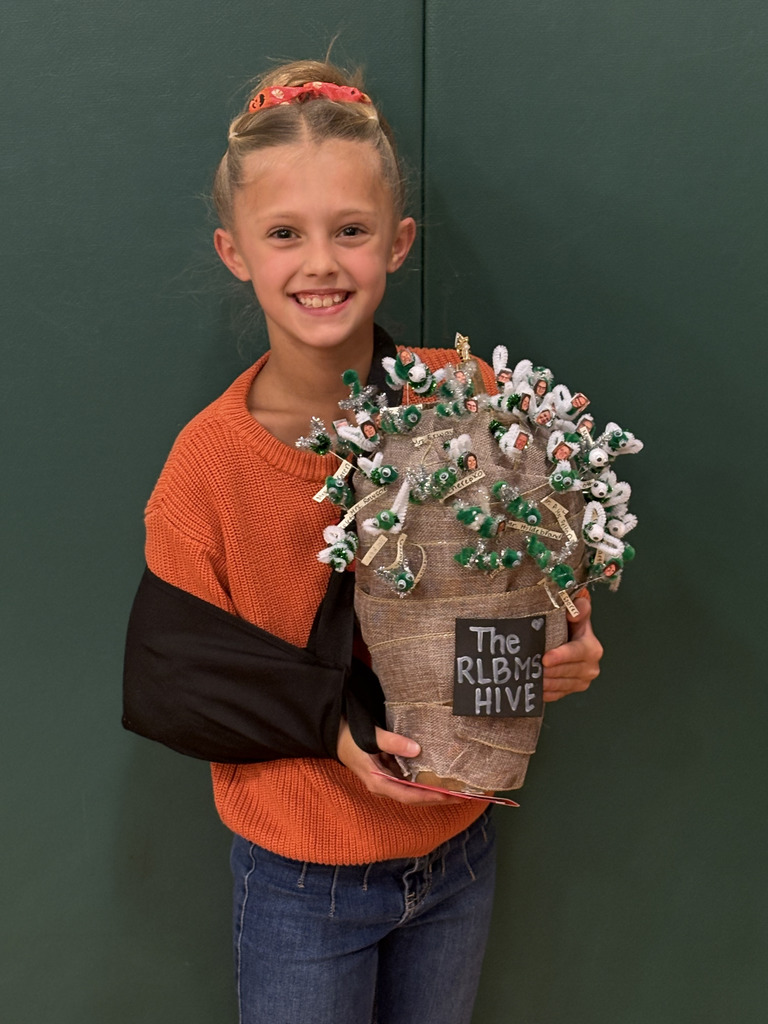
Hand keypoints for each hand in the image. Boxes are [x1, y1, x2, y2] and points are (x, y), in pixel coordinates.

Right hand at [337, 720, 462, 803]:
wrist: (335, 734)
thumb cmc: (351, 737)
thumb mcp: (370, 737)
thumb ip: (393, 742)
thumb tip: (417, 749)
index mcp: (378, 782)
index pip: (409, 795)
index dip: (430, 797)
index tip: (450, 796)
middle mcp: (385, 786)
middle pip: (415, 797)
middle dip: (438, 797)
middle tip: (463, 795)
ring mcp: (387, 780)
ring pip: (414, 790)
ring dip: (434, 790)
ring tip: (457, 787)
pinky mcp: (390, 772)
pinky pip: (411, 780)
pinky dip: (425, 779)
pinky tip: (439, 774)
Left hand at [541, 589, 602, 701]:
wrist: (571, 638)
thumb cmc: (571, 624)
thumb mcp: (576, 612)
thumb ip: (579, 607)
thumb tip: (573, 612)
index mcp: (591, 648)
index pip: (576, 653)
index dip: (561, 656)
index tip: (545, 658)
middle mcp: (590, 667)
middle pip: (566, 671)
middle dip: (549, 671)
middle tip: (530, 669)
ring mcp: (582, 681)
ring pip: (561, 685)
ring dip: (545, 683)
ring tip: (529, 678)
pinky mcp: (572, 690)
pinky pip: (558, 695)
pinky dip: (546, 693)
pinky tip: (534, 688)